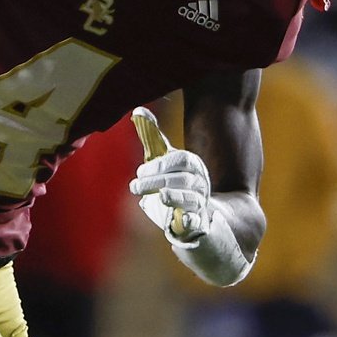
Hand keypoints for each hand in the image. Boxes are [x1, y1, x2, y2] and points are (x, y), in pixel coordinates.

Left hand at [127, 107, 210, 244]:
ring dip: (174, 197)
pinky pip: (198, 223)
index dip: (161, 163)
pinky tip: (182, 221)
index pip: (182, 159)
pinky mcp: (199, 227)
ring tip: (161, 197)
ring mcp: (201, 206)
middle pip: (184, 178)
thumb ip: (152, 139)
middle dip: (158, 180)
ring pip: (192, 199)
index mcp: (193, 167)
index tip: (140, 170)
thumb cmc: (177, 186)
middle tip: (135, 186)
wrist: (202, 220)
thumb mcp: (164, 163)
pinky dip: (190, 221)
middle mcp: (200, 184)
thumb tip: (137, 110)